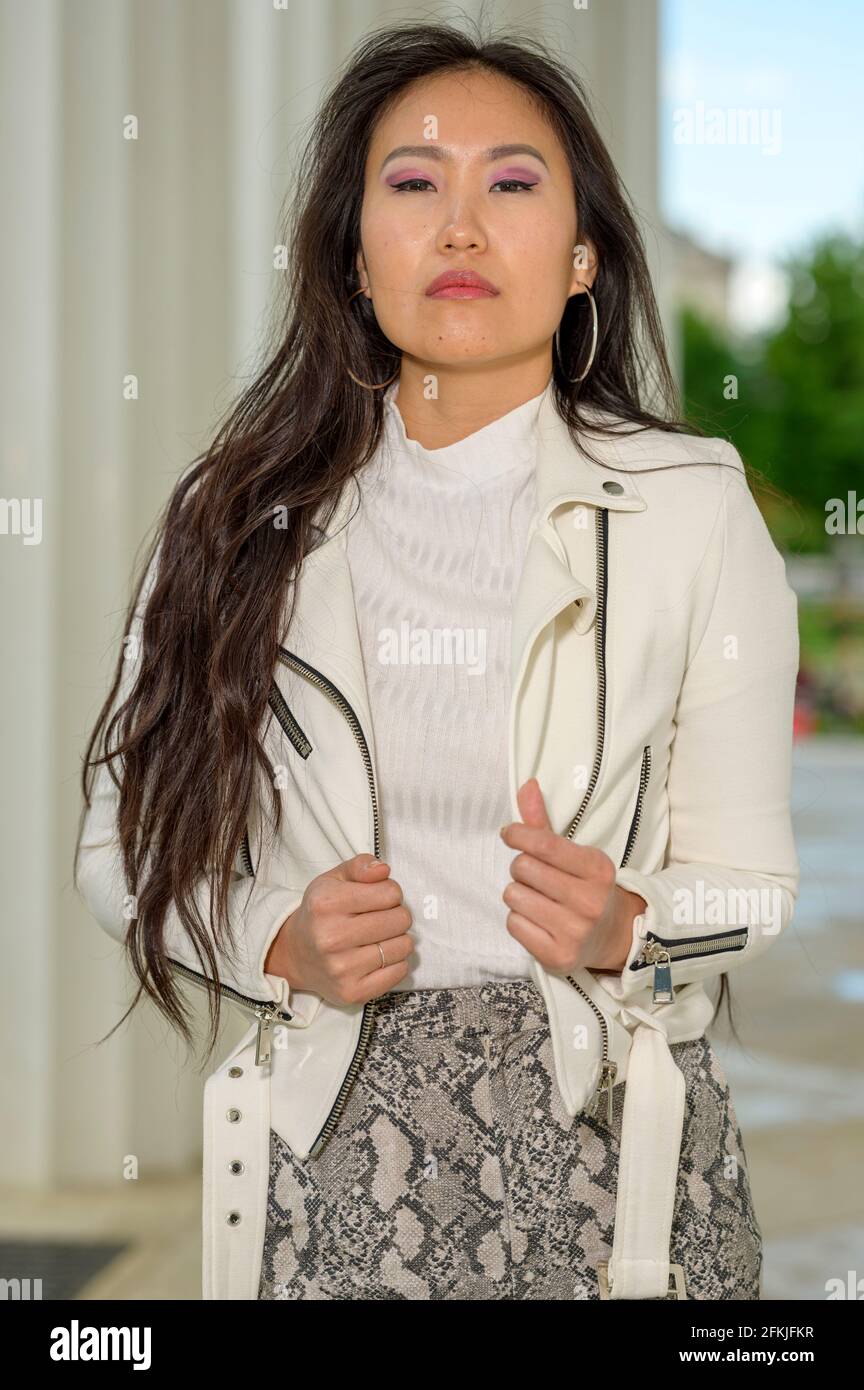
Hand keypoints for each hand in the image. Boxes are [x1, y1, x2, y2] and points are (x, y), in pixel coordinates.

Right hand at [264, 854, 414, 1004]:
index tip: (378, 899)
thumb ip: (360, 866)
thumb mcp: (334, 880)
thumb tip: (384, 870)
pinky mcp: (352, 992)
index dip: (390, 893)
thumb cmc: (321, 913)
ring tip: (378, 938)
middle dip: (396, 915)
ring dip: (397, 939)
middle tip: (380, 919)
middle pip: (401, 919)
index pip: (391, 893)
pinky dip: (396, 962)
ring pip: (403, 946)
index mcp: (326, 903)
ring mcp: (341, 968)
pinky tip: (378, 957)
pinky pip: (399, 971)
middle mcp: (330, 937)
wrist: (295, 955)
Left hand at [499, 778, 645, 974]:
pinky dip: (519, 920)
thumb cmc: (585, 887)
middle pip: (522, 868)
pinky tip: (538, 921)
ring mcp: (575, 932)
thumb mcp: (573, 855)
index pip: (544, 844)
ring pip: (513, 896)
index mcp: (597, 868)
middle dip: (522, 869)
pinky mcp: (558, 956)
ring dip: (518, 895)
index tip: (509, 833)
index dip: (519, 834)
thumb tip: (526, 784)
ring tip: (539, 900)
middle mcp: (589, 901)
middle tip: (537, 878)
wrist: (614, 936)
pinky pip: (513, 924)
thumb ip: (544, 823)